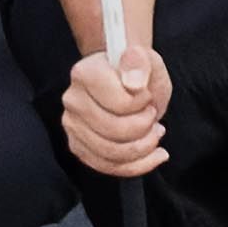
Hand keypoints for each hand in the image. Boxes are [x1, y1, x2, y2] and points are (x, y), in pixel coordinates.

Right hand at [60, 42, 172, 178]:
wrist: (126, 82)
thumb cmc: (135, 71)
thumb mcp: (147, 59)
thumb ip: (140, 63)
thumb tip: (134, 83)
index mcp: (84, 73)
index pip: (119, 103)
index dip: (142, 102)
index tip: (147, 94)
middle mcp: (73, 100)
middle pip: (114, 131)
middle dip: (144, 127)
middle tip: (152, 113)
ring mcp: (73, 126)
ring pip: (112, 154)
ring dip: (144, 147)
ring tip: (155, 132)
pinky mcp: (79, 147)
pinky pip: (109, 167)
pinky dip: (138, 165)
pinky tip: (154, 154)